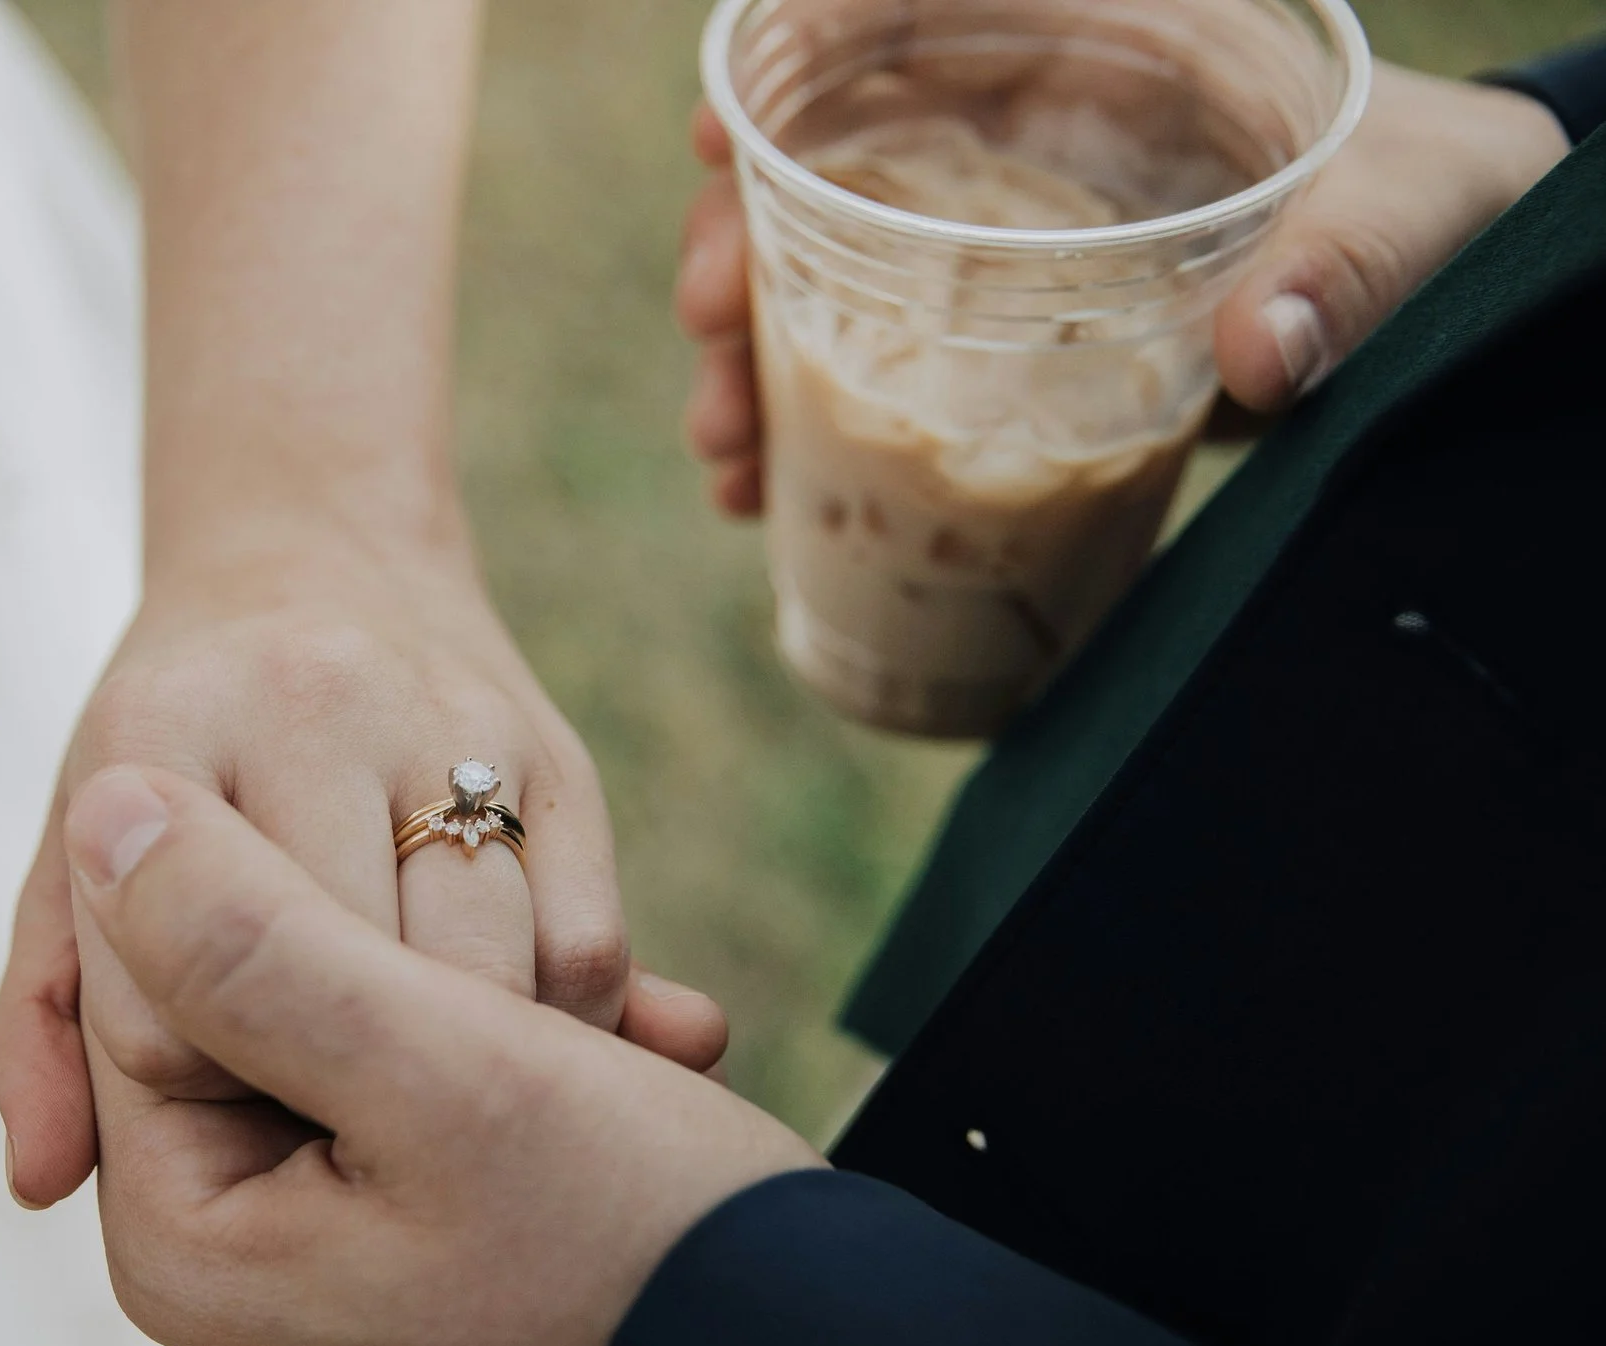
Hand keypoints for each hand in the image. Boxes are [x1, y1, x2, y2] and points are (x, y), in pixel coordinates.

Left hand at [0, 545, 666, 1208]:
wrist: (321, 550)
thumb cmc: (178, 752)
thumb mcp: (79, 862)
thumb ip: (51, 1021)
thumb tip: (40, 1183)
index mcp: (157, 736)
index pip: (172, 1014)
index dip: (196, 1080)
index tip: (219, 1076)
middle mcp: (309, 705)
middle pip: (334, 1006)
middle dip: (329, 1090)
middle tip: (331, 1115)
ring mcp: (450, 726)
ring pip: (475, 987)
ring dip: (458, 1071)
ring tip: (420, 1090)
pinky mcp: (565, 760)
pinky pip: (583, 953)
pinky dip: (556, 1028)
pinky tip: (501, 1038)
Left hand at [59, 765, 819, 1345]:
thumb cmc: (634, 1246)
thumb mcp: (435, 1069)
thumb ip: (248, 941)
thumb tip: (111, 811)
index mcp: (190, 1230)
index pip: (144, 971)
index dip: (278, 888)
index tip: (424, 926)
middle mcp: (245, 1245)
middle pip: (258, 995)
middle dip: (406, 951)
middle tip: (536, 1004)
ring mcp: (346, 1238)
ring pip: (376, 1012)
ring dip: (503, 988)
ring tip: (616, 1044)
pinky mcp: (444, 1220)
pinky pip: (455, 1072)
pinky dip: (551, 1043)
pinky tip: (659, 1051)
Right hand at [677, 62, 1573, 514]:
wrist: (1451, 261)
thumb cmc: (1431, 199)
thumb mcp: (1408, 219)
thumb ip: (1348, 269)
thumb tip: (1261, 354)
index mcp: (1098, 49)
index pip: (912, 19)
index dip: (792, 59)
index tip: (721, 132)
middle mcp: (1020, 130)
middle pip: (826, 161)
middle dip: (734, 239)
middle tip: (706, 324)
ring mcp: (995, 233)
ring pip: (821, 268)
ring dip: (746, 352)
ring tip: (726, 451)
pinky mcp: (997, 328)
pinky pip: (869, 356)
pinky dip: (802, 417)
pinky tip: (762, 487)